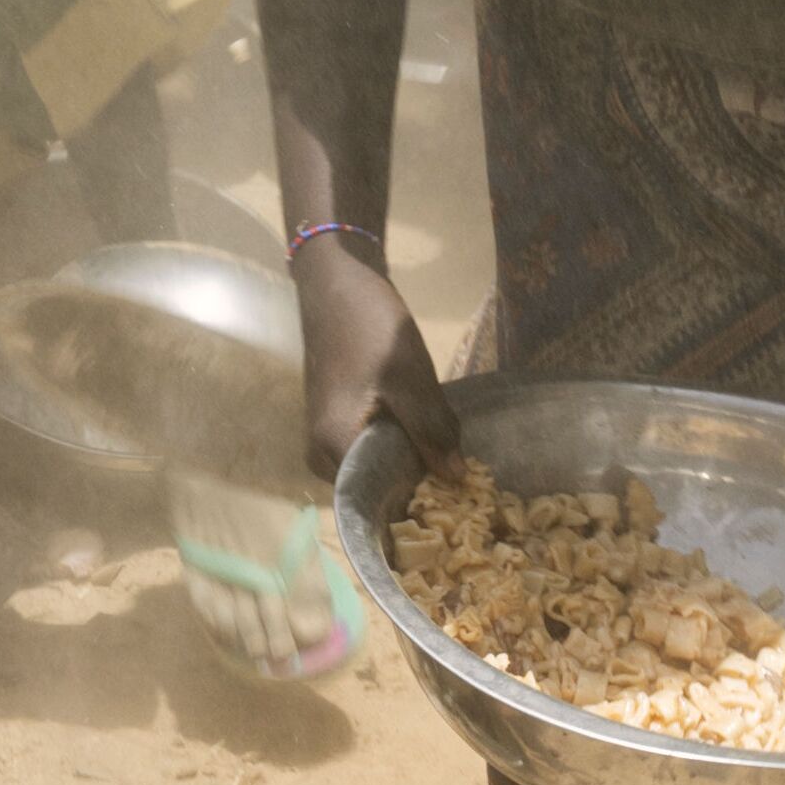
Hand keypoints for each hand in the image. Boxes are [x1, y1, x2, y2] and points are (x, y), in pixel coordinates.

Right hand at [296, 223, 452, 479]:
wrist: (336, 282)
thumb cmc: (368, 325)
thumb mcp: (409, 376)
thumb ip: (431, 430)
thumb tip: (456, 479)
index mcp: (333, 446)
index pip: (378, 501)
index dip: (419, 502)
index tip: (459, 501)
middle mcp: (321, 453)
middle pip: (375, 489)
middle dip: (418, 484)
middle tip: (463, 476)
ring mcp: (325, 439)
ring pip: (375, 468)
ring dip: (411, 464)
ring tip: (450, 456)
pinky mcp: (335, 424)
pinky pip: (370, 451)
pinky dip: (399, 448)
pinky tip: (428, 438)